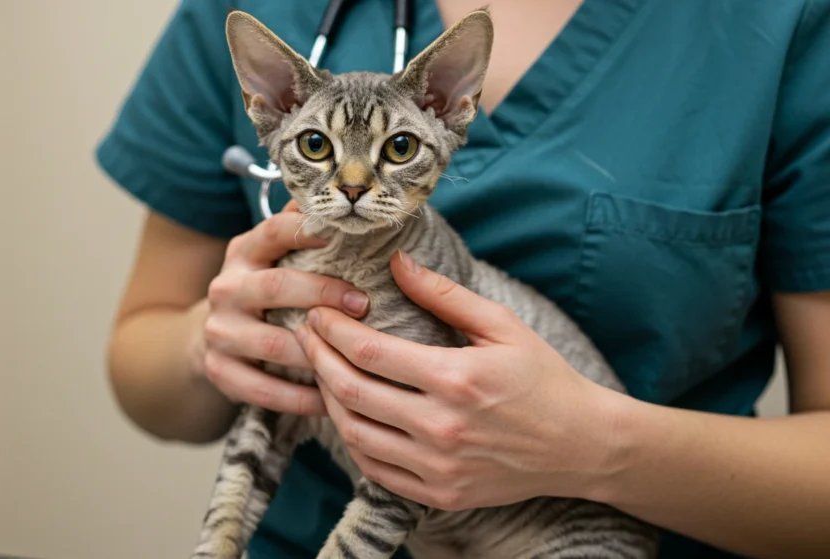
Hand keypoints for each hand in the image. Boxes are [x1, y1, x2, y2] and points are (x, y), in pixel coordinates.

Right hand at [199, 203, 369, 415]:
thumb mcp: (269, 256)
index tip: (340, 235)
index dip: (304, 230)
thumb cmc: (261, 291)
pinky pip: (265, 389)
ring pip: (272, 344)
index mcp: (242, 253)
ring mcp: (219, 332)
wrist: (206, 338)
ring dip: (318, 352)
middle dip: (323, 294)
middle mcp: (226, 288)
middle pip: (275, 287)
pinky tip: (333, 399)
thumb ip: (297, 229)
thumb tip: (338, 198)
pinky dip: (302, 398)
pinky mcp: (220, 371)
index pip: (271, 232)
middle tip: (365, 304)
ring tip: (357, 357)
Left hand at [295, 250, 622, 509]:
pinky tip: (350, 414)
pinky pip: (375, 470)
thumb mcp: (502, 325)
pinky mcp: (439, 494)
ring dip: (328, 399)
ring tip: (322, 372)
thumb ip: (444, 294)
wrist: (582, 445)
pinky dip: (353, 440)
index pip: (367, 351)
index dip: (332, 329)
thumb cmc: (543, 378)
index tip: (317, 312)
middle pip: (351, 392)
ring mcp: (438, 467)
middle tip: (305, 335)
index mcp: (456, 379)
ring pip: (355, 433)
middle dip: (317, 358)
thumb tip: (397, 260)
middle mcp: (441, 428)